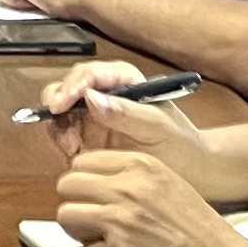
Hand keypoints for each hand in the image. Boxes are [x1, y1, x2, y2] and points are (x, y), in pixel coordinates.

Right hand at [35, 62, 213, 167]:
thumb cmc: (182, 145)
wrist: (192, 173)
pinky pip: (64, 132)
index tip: (62, 102)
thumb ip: (126, 112)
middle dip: (58, 98)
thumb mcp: (159, 127)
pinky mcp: (88, 137)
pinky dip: (61, 139)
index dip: (73, 84)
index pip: (91, 73)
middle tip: (55, 116)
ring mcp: (94, 116)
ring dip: (57, 121)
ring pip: (61, 107)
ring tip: (69, 144)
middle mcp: (104, 93)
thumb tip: (90, 97)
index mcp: (124, 81)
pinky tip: (72, 153)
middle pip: (69, 85)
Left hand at [55, 151, 247, 246]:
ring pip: (66, 217)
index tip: (92, 196)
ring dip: (81, 233)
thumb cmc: (204, 233)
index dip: (84, 183)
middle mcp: (128, 188)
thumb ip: (131, 178)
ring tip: (104, 241)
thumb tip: (92, 182)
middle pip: (66, 186)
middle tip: (93, 220)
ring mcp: (121, 221)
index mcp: (141, 165)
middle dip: (76, 205)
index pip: (82, 162)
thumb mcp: (168, 184)